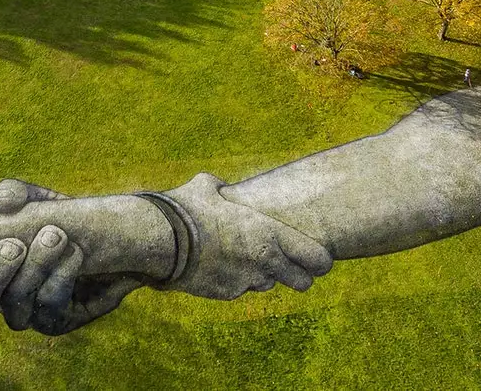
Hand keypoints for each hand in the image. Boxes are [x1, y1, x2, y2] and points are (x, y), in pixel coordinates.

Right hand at [0, 179, 141, 334]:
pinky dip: (61, 279)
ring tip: (57, 236)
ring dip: (35, 270)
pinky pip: (50, 310)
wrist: (114, 240)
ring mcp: (25, 311)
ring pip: (14, 307)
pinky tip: (76, 256)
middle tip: (14, 244)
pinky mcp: (55, 321)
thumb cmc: (62, 217)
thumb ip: (14, 194)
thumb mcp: (38, 198)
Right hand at [160, 172, 332, 299]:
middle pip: (303, 282)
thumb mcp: (206, 187)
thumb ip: (220, 187)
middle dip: (300, 276)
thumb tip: (218, 186)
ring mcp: (246, 281)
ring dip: (261, 276)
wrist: (160, 241)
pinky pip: (239, 290)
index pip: (317, 258)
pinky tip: (218, 267)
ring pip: (267, 285)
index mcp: (269, 233)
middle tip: (291, 266)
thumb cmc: (186, 209)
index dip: (321, 261)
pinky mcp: (226, 294)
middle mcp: (264, 261)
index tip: (320, 260)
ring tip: (243, 259)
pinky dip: (234, 281)